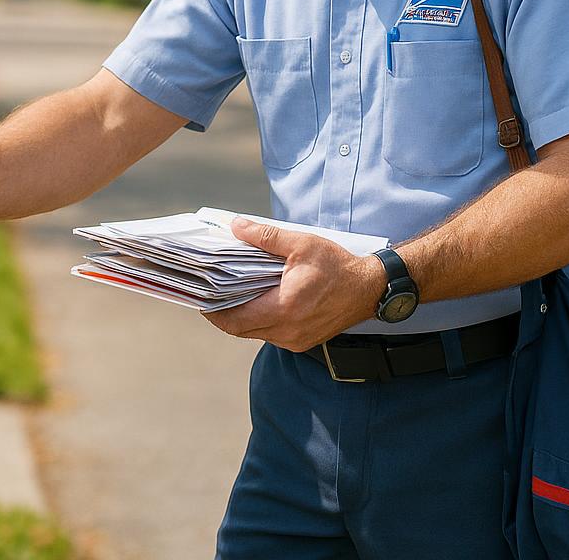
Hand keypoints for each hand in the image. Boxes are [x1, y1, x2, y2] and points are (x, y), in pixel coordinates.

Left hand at [202, 217, 388, 352]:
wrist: (369, 289)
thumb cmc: (337, 266)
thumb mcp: (301, 243)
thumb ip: (266, 236)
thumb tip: (236, 226)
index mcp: (285, 308)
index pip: (235, 319)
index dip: (212, 312)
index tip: (199, 299)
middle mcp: (287, 330)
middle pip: (240, 330)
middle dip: (221, 314)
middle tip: (208, 296)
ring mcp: (295, 340)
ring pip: (254, 333)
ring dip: (240, 317)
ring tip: (229, 295)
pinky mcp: (301, 341)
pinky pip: (270, 334)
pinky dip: (258, 320)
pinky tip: (255, 301)